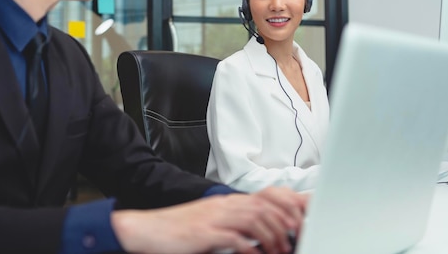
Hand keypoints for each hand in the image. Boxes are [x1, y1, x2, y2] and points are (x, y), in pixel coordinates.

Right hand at [111, 186, 306, 253]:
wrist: (148, 229)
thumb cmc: (178, 229)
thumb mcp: (210, 222)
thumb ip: (233, 224)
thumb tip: (255, 235)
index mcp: (226, 203)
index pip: (264, 198)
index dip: (285, 208)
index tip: (299, 222)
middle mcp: (223, 206)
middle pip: (263, 207)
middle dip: (284, 222)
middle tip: (296, 238)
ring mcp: (214, 218)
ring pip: (254, 220)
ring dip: (271, 236)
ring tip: (279, 250)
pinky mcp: (204, 233)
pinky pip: (234, 237)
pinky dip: (249, 247)